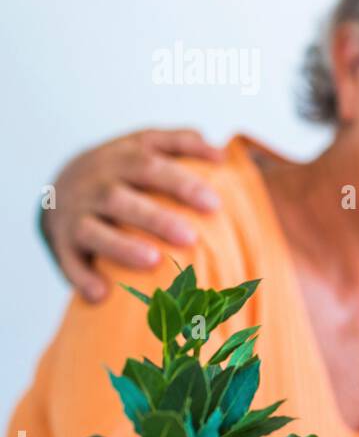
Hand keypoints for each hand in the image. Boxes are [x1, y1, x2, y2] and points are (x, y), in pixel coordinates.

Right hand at [41, 128, 223, 301]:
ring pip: (92, 230)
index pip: (151, 163)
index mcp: (122, 158)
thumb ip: (182, 143)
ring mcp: (76, 213)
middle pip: (120, 198)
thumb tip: (221, 155)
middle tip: (191, 237)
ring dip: (121, 246)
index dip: (182, 181)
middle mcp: (96, 184)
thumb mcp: (145, 144)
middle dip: (155, 218)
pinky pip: (68, 261)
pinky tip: (101, 294)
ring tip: (153, 260)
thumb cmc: (122, 170)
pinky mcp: (62, 242)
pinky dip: (81, 277)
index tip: (215, 203)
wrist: (58, 188)